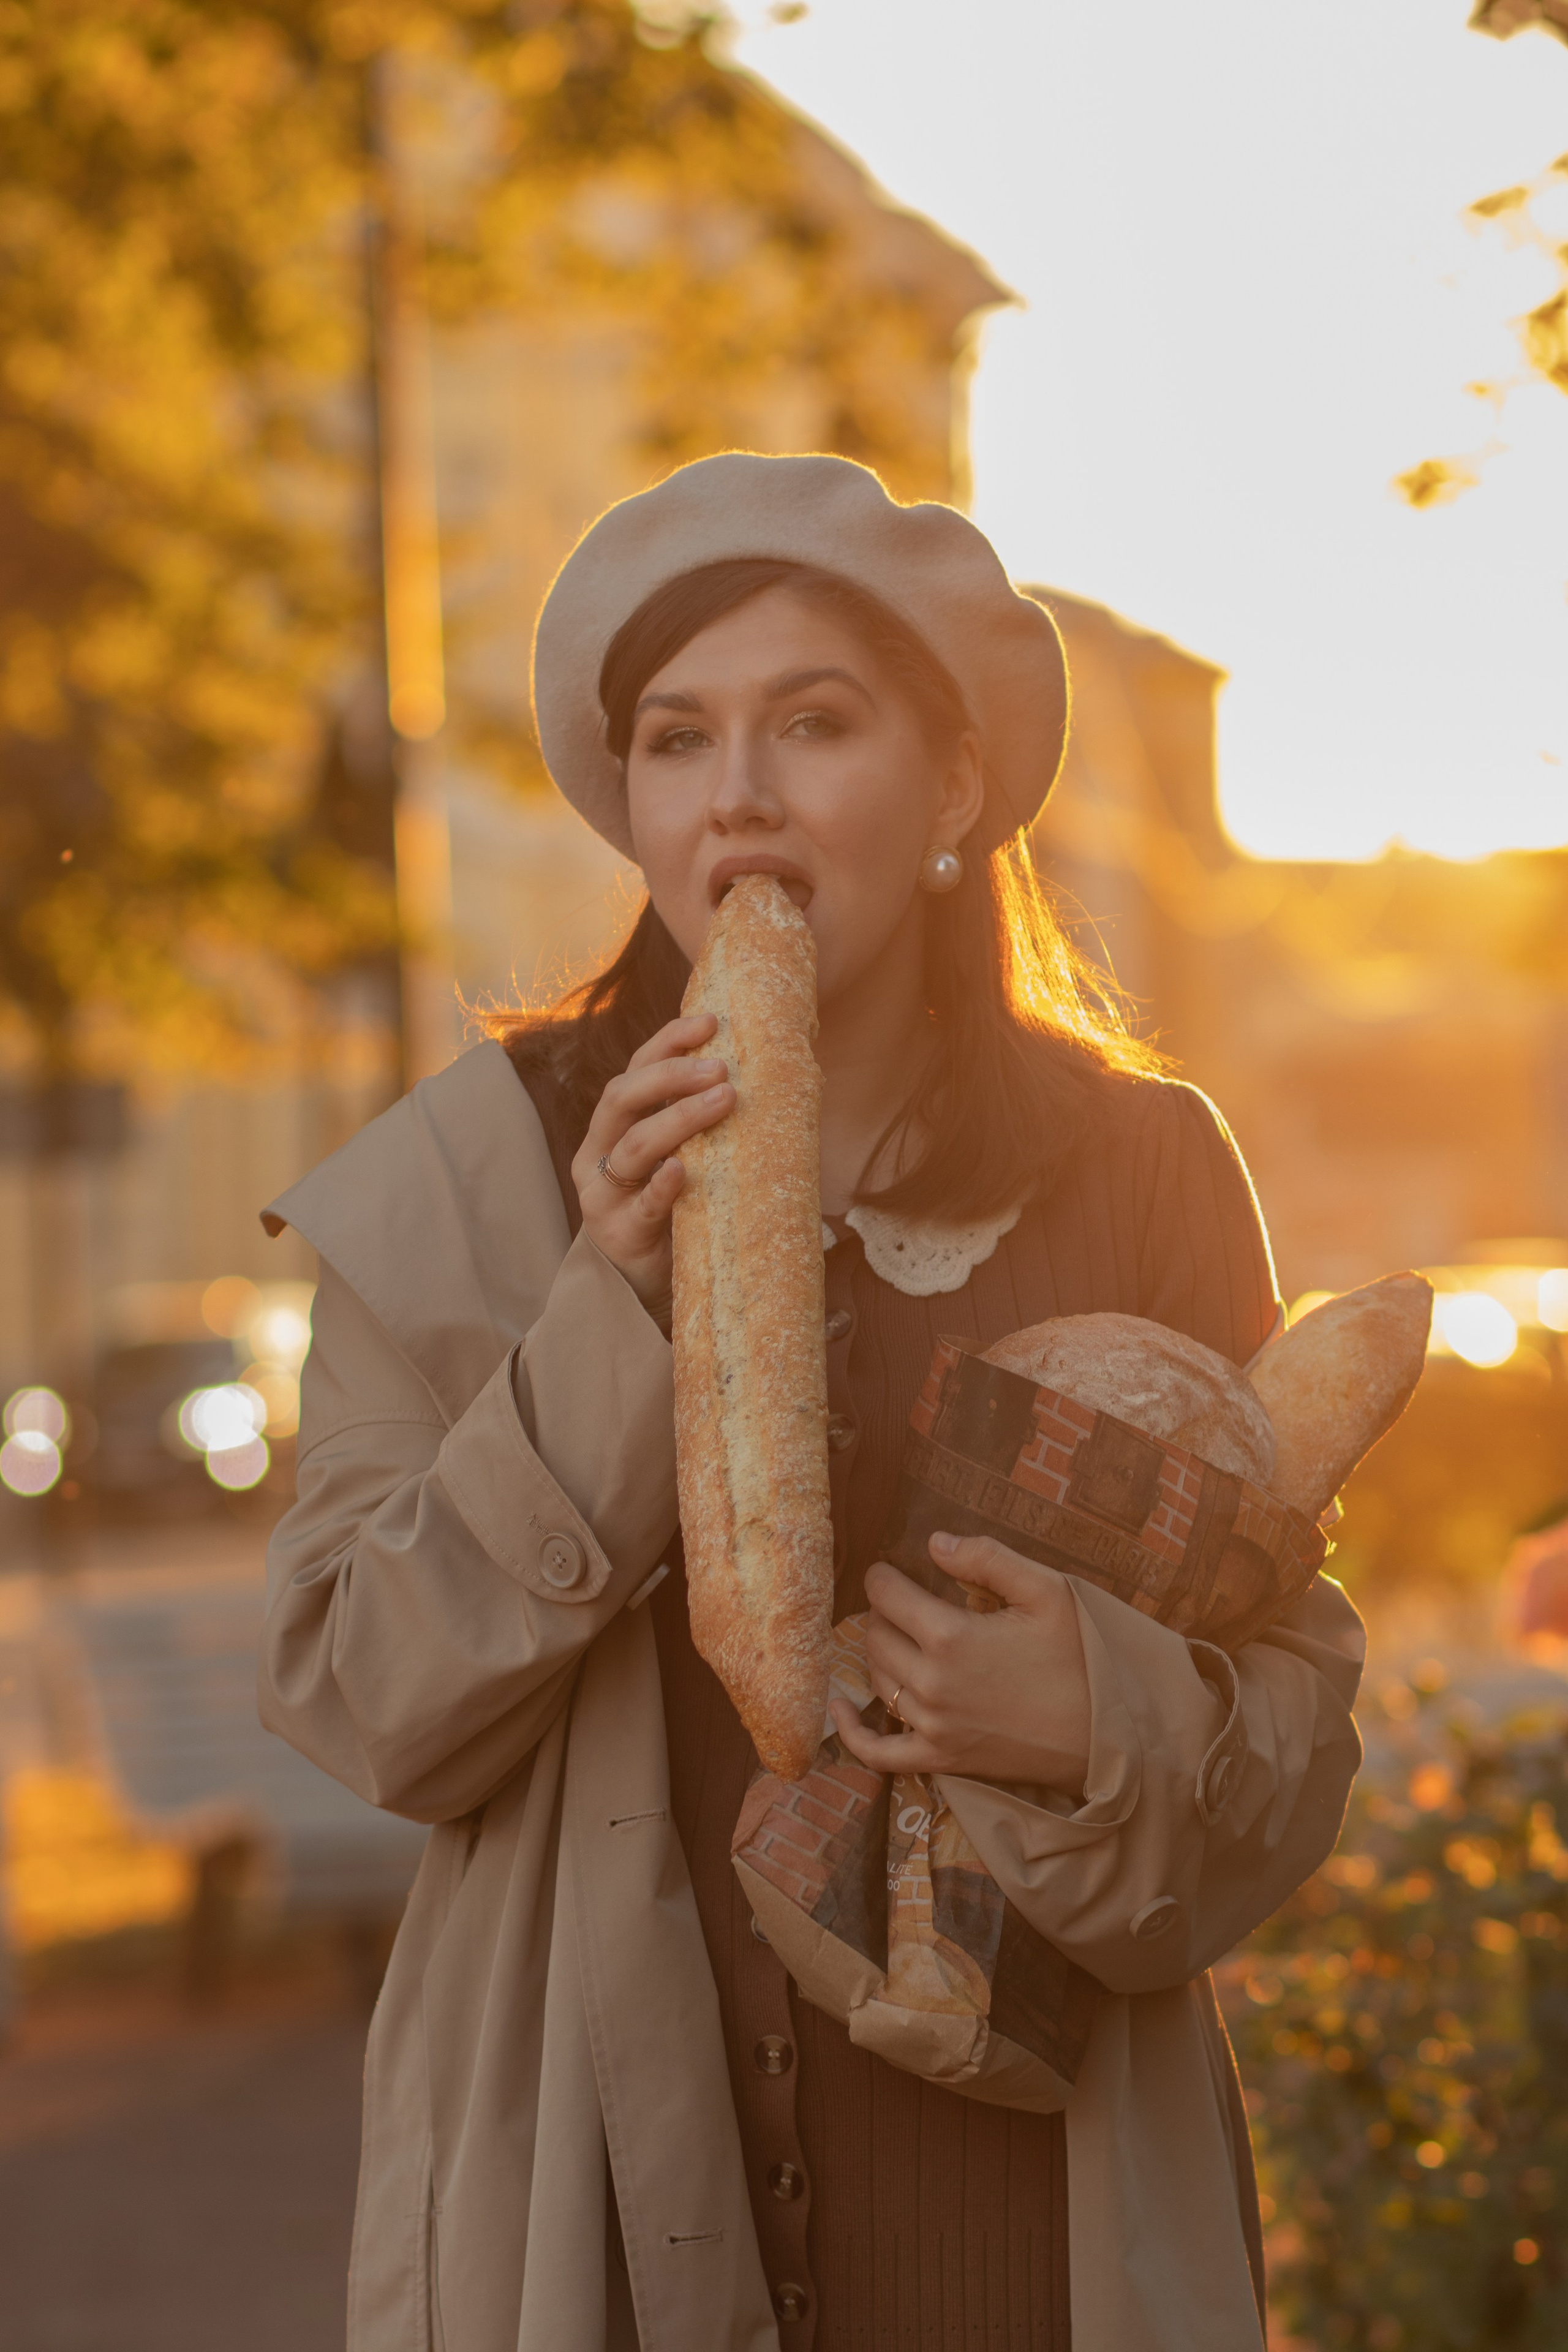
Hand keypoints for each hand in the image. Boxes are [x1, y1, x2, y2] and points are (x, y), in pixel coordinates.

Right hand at [570, 1012, 734, 1322]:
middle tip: (720, 1068)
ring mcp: (604, 1195)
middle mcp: (600, 1153)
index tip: (710, 1022)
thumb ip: (706, 1123)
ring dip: (678, 1119)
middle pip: (623, 1098)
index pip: (634, 1070)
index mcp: (615, 1125)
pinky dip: (661, 1187)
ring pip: (633, 1146)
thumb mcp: (686, 1158)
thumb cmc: (676, 1209)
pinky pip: (641, 1206)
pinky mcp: (620, 1236)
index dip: (667, 1042)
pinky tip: (683, 1171)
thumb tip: (781, 1074)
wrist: (648, 1284)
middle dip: (670, 1075)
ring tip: (723, 1100)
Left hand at [831, 1534, 1091, 1792]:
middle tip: (902, 1602)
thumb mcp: (1047, 1591)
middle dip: (882, 1612)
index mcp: (951, 1636)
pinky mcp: (942, 1760)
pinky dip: (852, 1732)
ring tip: (894, 1636)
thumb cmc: (1082, 1658)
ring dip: (878, 1653)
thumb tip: (934, 1541)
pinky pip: (879, 1753)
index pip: (886, 1594)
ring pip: (877, 1679)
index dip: (883, 1575)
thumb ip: (988, 1558)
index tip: (890, 1569)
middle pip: (876, 1635)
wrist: (1107, 1737)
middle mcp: (931, 1683)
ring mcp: (933, 1727)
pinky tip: (841, 1707)